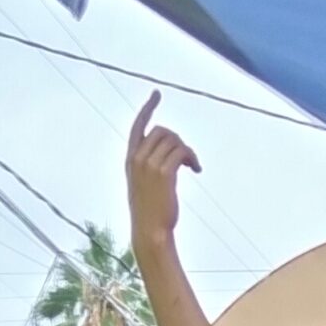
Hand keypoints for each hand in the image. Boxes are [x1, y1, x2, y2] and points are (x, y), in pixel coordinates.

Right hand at [127, 92, 201, 242]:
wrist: (149, 231)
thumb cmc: (150, 212)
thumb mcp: (144, 185)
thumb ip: (151, 166)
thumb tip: (172, 157)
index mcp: (130, 159)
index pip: (138, 126)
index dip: (148, 108)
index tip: (156, 94)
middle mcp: (137, 158)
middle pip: (162, 130)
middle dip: (177, 139)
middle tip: (186, 158)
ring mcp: (149, 165)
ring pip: (174, 140)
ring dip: (187, 151)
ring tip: (191, 166)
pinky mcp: (164, 173)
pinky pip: (182, 152)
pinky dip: (192, 158)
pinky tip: (195, 169)